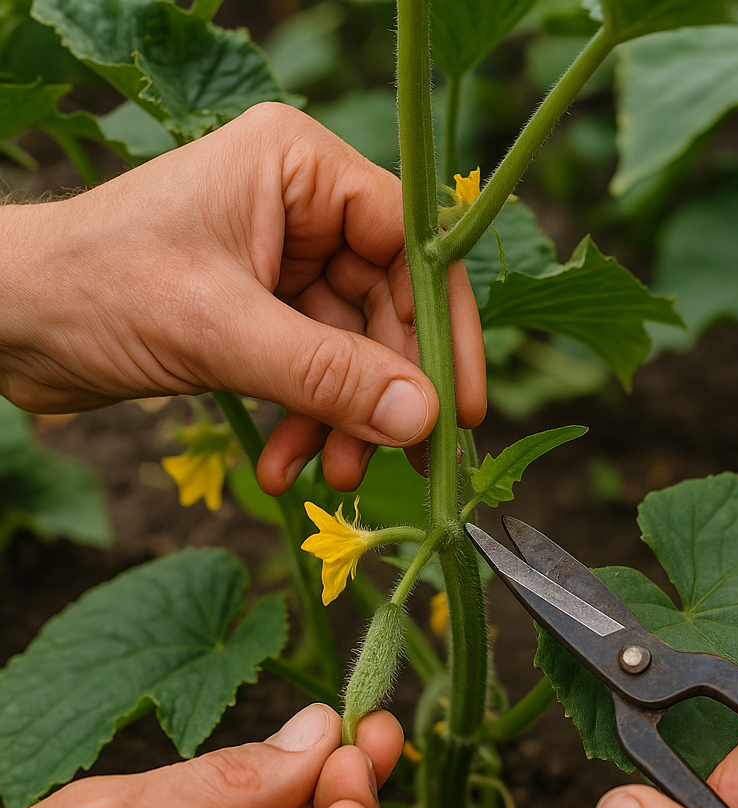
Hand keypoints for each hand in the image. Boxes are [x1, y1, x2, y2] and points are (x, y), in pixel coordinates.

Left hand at [0, 102, 485, 493]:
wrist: (6, 321)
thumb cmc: (94, 287)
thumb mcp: (220, 330)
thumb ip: (327, 375)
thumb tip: (422, 418)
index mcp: (299, 169)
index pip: (410, 242)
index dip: (443, 325)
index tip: (457, 406)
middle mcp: (302, 208)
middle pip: (387, 306)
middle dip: (383, 391)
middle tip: (397, 460)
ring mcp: (284, 263)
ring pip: (352, 350)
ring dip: (345, 419)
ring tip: (332, 473)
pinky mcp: (262, 313)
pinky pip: (314, 372)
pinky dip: (307, 422)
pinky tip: (285, 464)